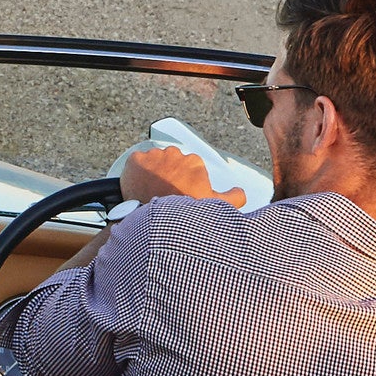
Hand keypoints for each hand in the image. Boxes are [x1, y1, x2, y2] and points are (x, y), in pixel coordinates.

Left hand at [120, 144, 246, 207]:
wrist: (155, 222)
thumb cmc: (185, 214)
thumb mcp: (216, 207)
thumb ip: (234, 197)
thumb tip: (241, 192)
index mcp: (194, 162)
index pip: (190, 169)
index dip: (186, 182)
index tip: (182, 194)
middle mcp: (174, 154)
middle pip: (172, 164)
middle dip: (170, 176)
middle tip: (166, 194)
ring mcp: (153, 155)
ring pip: (154, 163)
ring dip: (153, 174)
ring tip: (153, 192)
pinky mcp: (135, 160)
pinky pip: (136, 162)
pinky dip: (137, 173)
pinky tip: (140, 186)